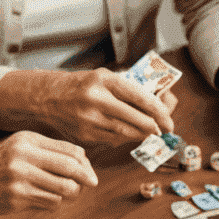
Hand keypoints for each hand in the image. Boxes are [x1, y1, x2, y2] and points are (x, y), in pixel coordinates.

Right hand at [0, 68, 175, 147]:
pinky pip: (113, 140)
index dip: (159, 111)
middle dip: (155, 126)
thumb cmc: (83, 86)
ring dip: (142, 134)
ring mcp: (89, 120)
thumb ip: (131, 89)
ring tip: (150, 131)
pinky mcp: (85, 135)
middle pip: (135, 119)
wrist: (48, 97)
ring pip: (126, 133)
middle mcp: (96, 100)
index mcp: (104, 80)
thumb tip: (163, 103)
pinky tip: (129, 134)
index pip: (140, 97)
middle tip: (166, 129)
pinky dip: (125, 138)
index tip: (169, 119)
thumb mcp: (105, 78)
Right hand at [0, 131, 95, 218]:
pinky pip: (51, 203)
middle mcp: (23, 156)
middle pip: (71, 168)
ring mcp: (20, 178)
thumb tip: (84, 160)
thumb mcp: (18, 147)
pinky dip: (55, 203)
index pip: (69, 149)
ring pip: (64, 189)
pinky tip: (47, 199)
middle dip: (86, 178)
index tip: (88, 170)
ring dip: (72, 194)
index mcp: (26, 140)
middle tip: (91, 183)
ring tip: (67, 193)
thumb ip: (48, 150)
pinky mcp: (17, 198)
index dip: (85, 162)